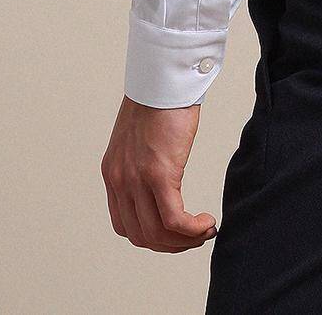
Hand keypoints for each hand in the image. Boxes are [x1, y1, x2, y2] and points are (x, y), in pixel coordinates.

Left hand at [101, 94, 218, 252]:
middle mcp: (120, 180)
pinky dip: (192, 229)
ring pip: (157, 234)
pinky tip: (206, 223)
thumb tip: (163, 177)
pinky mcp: (159, 173)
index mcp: (114, 173)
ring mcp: (137, 179)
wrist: (163, 77)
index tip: (175, 233)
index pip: (125, 224)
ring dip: (184, 241)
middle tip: (195, 237)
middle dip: (171, 245)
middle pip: (141, 236)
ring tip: (204, 231)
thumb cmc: (159, 99)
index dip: (152, 237)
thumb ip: (143, 161)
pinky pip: (174, 220)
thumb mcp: (141, 138)